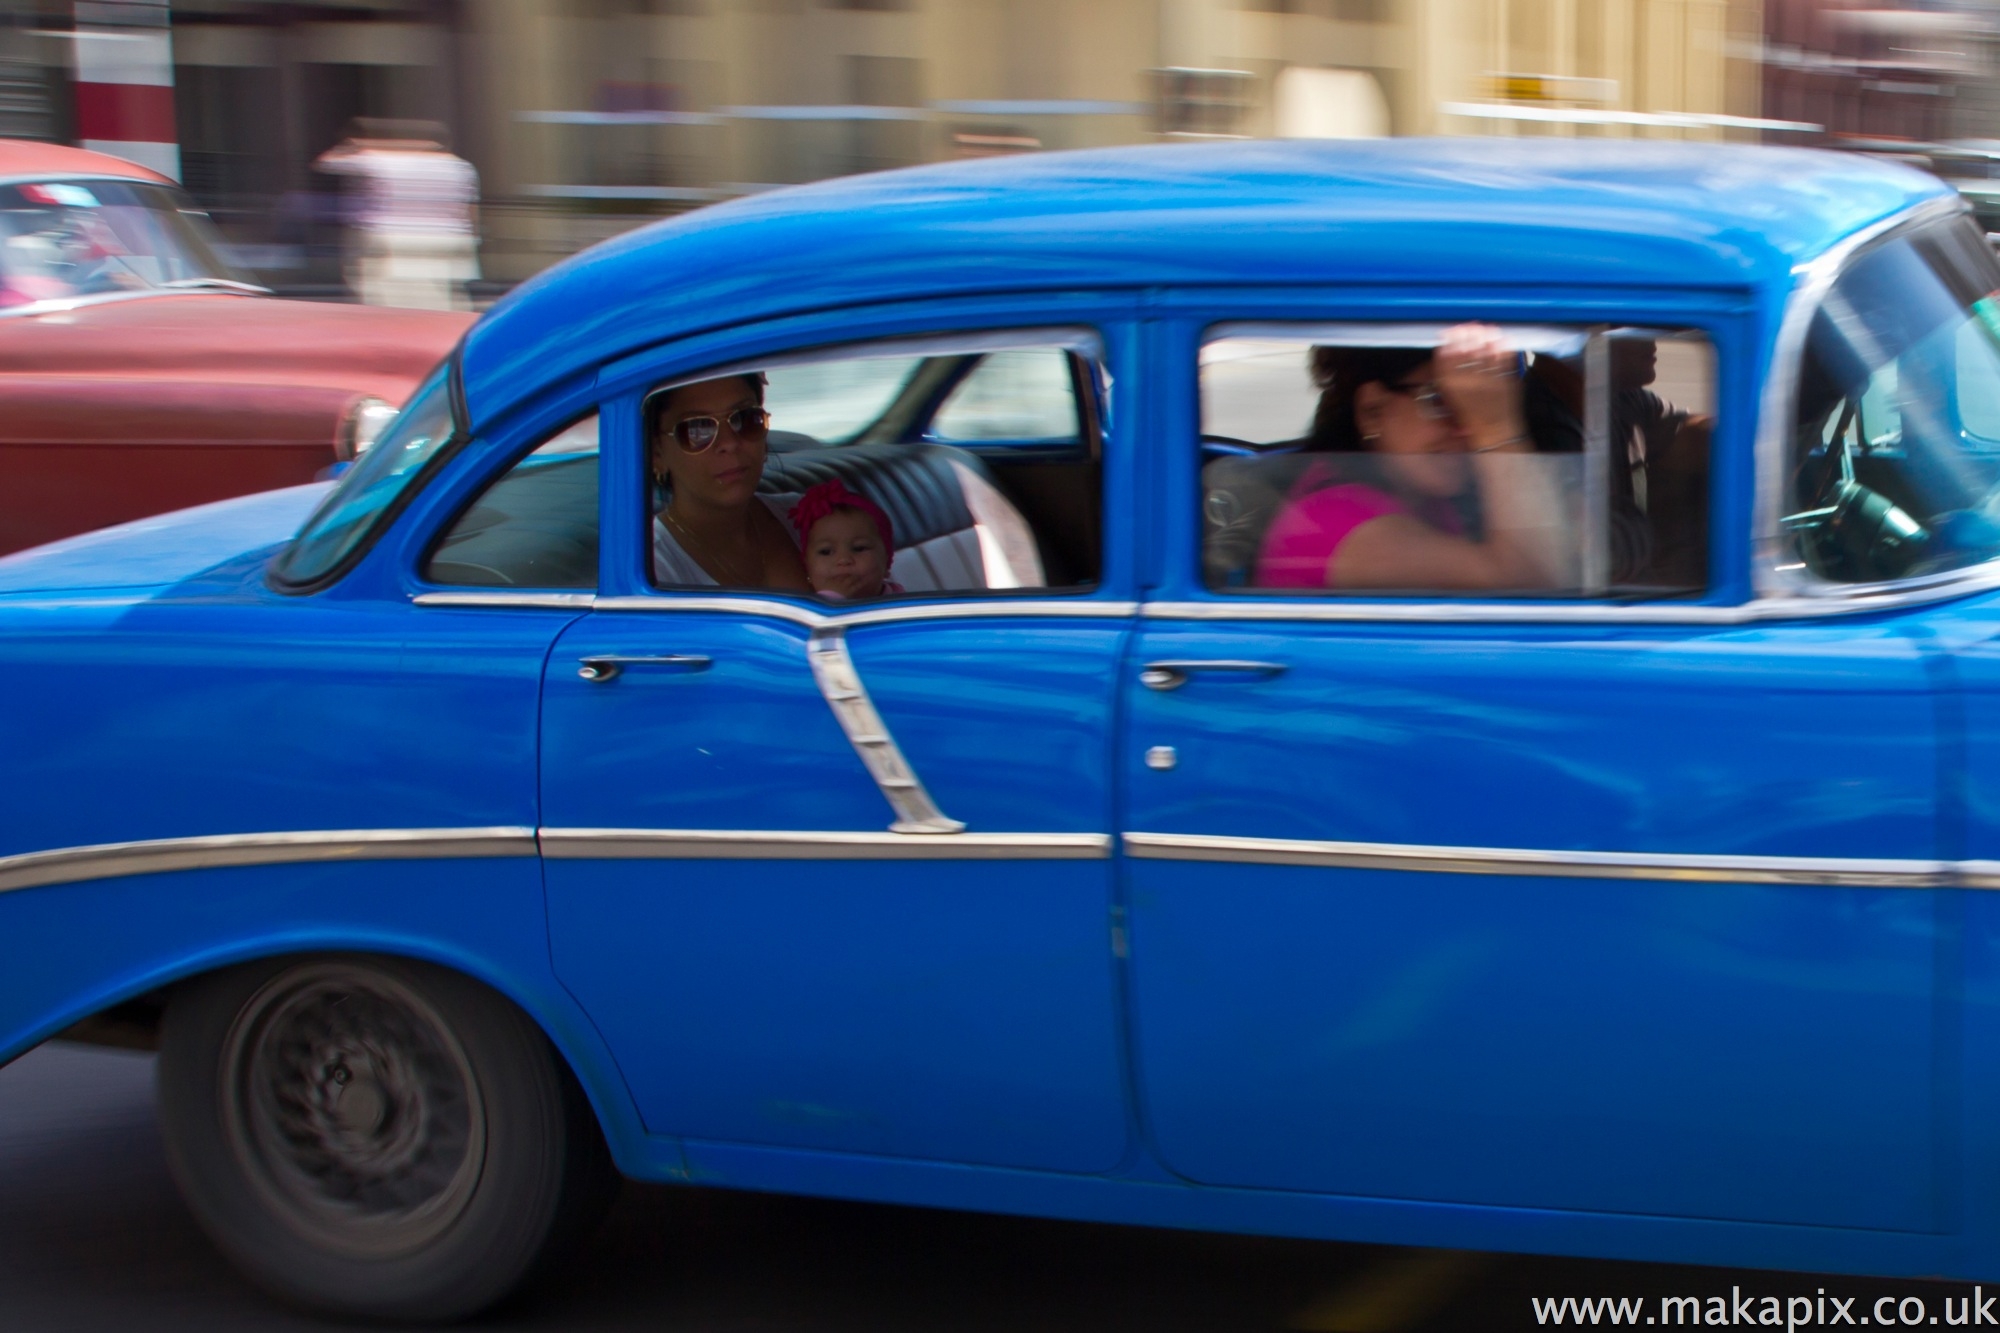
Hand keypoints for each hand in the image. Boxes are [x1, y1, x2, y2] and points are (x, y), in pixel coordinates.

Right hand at [1435, 323, 1528, 451]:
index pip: (1447, 359)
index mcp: (1454, 389)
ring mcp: (1490, 380)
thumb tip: (1447, 354)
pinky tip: (1499, 339)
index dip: (1448, 342)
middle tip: (1466, 327)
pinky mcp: (1507, 380)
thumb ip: (1449, 378)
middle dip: (1465, 335)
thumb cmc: (1473, 418)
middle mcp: (1470, 383)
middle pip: (1466, 351)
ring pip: (1485, 351)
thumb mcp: (1452, 400)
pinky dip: (1501, 346)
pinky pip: (1504, 358)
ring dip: (1483, 336)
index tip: (1449, 332)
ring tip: (1482, 328)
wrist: (1496, 433)